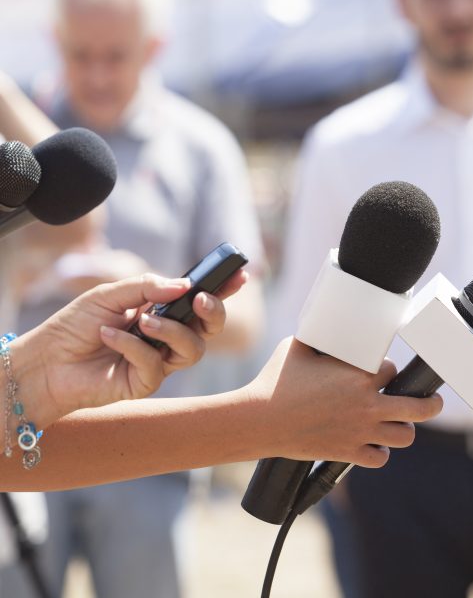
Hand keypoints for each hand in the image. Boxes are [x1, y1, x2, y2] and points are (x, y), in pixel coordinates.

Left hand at [13, 271, 246, 424]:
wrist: (47, 360)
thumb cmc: (78, 324)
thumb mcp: (111, 293)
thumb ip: (147, 286)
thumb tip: (185, 286)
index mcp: (163, 312)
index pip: (200, 301)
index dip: (223, 289)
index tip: (240, 275)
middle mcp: (167, 337)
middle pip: (209, 328)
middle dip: (213, 312)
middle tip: (198, 299)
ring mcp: (159, 361)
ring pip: (192, 349)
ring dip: (172, 331)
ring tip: (142, 321)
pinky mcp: (146, 383)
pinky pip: (155, 365)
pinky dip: (133, 346)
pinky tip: (109, 336)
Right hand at [248, 337, 443, 465]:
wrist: (259, 419)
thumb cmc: (276, 380)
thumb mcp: (296, 347)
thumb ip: (316, 337)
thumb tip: (318, 326)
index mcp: (359, 376)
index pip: (392, 370)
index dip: (388, 370)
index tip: (381, 371)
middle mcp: (367, 405)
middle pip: (419, 408)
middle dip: (432, 404)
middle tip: (433, 401)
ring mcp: (360, 432)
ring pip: (405, 436)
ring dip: (404, 429)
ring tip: (399, 424)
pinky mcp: (348, 453)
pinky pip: (380, 458)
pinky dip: (380, 453)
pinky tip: (374, 446)